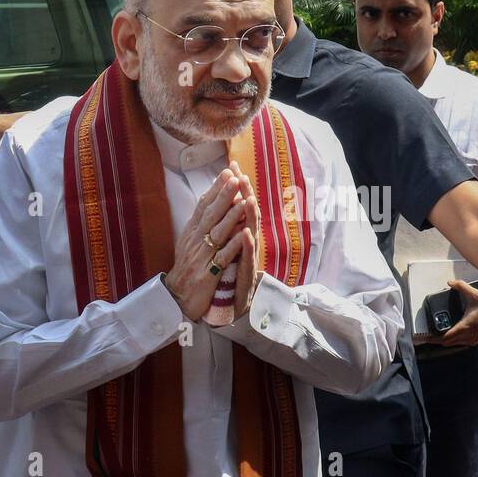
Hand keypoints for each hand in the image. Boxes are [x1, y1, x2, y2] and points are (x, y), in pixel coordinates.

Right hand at [162, 168, 252, 321]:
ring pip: (218, 232)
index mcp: (192, 231)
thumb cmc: (188, 267)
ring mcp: (202, 256)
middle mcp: (196, 240)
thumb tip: (211, 200)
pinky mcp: (208, 273)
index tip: (228, 172)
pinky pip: (223, 256)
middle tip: (235, 177)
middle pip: (210, 214)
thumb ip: (200, 222)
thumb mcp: (190, 241)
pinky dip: (234, 244)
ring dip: (231, 215)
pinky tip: (244, 234)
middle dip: (223, 195)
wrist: (177, 297)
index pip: (204, 205)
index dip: (215, 188)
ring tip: (243, 200)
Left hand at [228, 162, 260, 321]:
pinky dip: (246, 246)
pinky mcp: (246, 277)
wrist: (231, 310)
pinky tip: (245, 234)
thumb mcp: (226, 250)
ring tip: (248, 199)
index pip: (239, 207)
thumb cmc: (228, 278)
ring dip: (250, 216)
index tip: (233, 166)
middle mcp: (248, 245)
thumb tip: (228, 205)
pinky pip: (246, 259)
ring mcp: (248, 260)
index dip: (237, 188)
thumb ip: (229, 228)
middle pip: (248, 216)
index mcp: (240, 237)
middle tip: (242, 175)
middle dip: (245, 195)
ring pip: (251, 234)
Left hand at [433, 280, 477, 347]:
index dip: (433, 339)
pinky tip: (454, 334)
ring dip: (447, 340)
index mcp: (464, 327)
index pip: (445, 338)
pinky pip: (463, 343)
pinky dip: (456, 340)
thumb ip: (461, 287)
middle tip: (428, 335)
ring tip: (438, 335)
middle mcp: (468, 336)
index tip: (424, 338)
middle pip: (448, 343)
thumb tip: (450, 282)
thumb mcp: (475, 294)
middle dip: (437, 340)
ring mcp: (473, 339)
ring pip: (456, 344)